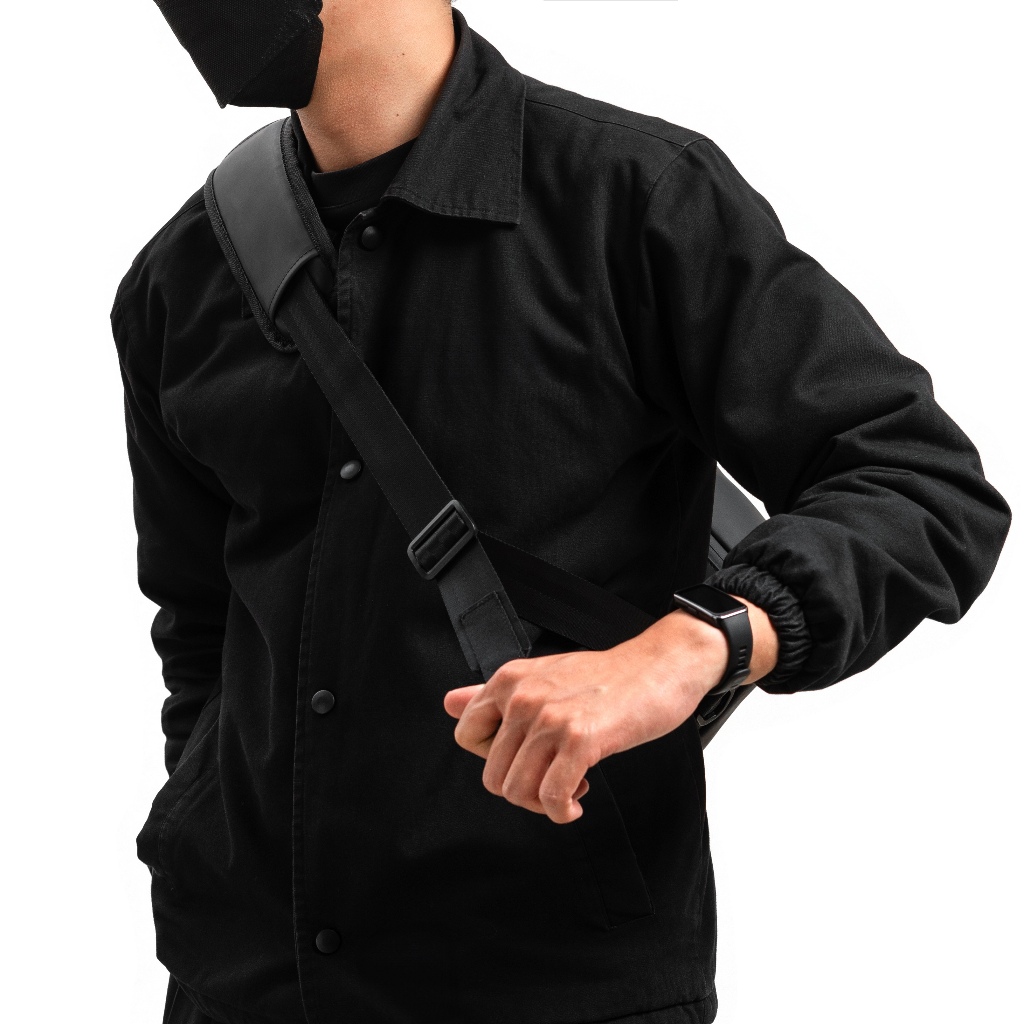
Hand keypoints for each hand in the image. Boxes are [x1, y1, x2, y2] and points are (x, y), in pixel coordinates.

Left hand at [443, 607, 739, 824]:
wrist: (660, 666)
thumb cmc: (606, 677)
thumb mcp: (542, 677)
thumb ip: (494, 694)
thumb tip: (449, 703)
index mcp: (509, 680)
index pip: (466, 736)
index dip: (493, 758)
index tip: (525, 757)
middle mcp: (523, 696)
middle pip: (492, 775)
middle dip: (522, 789)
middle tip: (553, 779)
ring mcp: (550, 717)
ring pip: (516, 791)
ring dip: (542, 804)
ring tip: (569, 789)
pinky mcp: (581, 738)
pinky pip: (551, 796)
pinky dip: (561, 811)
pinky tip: (577, 801)